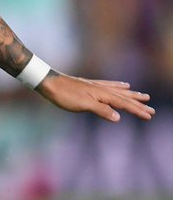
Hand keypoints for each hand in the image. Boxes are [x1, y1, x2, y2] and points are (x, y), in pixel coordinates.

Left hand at [37, 73, 154, 122]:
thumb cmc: (64, 95)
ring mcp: (95, 86)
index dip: (137, 110)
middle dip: (138, 103)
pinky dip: (118, 86)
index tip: (149, 116)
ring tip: (143, 95)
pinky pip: (109, 85)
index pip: (123, 104)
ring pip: (118, 91)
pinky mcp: (88, 85)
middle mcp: (101, 89)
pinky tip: (123, 85)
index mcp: (102, 94)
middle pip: (124, 97)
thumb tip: (118, 117)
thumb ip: (101, 110)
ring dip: (131, 95)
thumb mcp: (83, 105)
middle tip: (152, 108)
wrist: (48, 82)